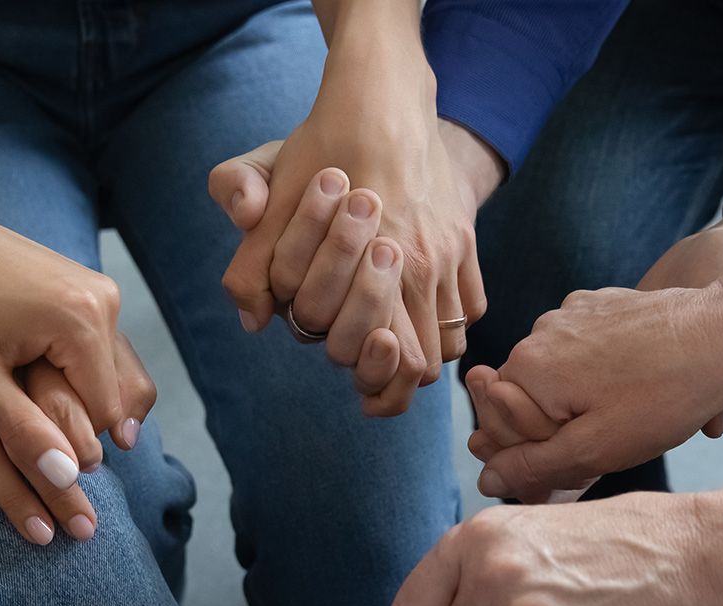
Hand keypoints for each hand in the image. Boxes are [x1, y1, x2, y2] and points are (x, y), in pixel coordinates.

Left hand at [0, 203, 154, 536]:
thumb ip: (25, 431)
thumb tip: (69, 480)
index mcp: (83, 320)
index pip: (104, 413)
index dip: (69, 444)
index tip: (26, 447)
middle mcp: (104, 297)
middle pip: (114, 392)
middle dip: (76, 421)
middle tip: (21, 423)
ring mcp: (98, 287)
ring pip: (107, 371)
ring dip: (75, 397)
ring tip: (25, 400)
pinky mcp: (86, 284)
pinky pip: (96, 347)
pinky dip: (73, 371)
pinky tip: (33, 376)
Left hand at [214, 15, 493, 411]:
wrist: (385, 96)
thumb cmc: (322, 145)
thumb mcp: (272, 195)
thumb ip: (253, 261)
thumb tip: (253, 319)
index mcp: (384, 264)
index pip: (390, 358)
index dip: (373, 385)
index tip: (358, 392)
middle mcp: (426, 266)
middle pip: (423, 363)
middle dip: (390, 374)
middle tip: (364, 369)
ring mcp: (453, 255)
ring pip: (451, 342)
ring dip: (419, 351)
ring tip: (387, 348)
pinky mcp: (467, 242)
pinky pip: (470, 309)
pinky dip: (447, 324)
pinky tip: (414, 315)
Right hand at [476, 211, 722, 500]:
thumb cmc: (665, 396)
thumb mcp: (595, 449)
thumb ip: (532, 466)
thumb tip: (487, 480)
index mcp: (528, 369)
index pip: (495, 427)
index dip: (527, 458)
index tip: (568, 470)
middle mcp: (538, 333)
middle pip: (522, 400)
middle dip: (550, 430)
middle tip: (600, 447)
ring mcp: (569, 313)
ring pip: (552, 377)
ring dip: (574, 402)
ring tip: (624, 413)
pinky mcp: (598, 304)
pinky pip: (579, 350)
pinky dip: (595, 373)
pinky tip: (633, 385)